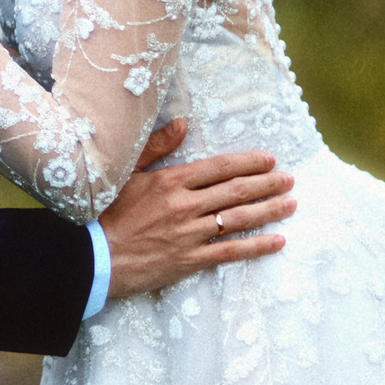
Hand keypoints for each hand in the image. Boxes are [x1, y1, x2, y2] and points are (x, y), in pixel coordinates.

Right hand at [97, 120, 294, 298]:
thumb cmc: (105, 213)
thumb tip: (182, 125)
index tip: (269, 160)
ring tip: (291, 204)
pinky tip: (278, 241)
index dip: (247, 162)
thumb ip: (156, 147)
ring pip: (239, 219)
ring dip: (269, 210)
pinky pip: (231, 252)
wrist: (94, 256)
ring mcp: (189, 234)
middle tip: (289, 179)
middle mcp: (184, 205)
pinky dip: (257, 246)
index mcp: (169, 181)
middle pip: (235, 191)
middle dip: (267, 184)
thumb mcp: (126, 173)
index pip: (218, 167)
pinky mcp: (190, 260)